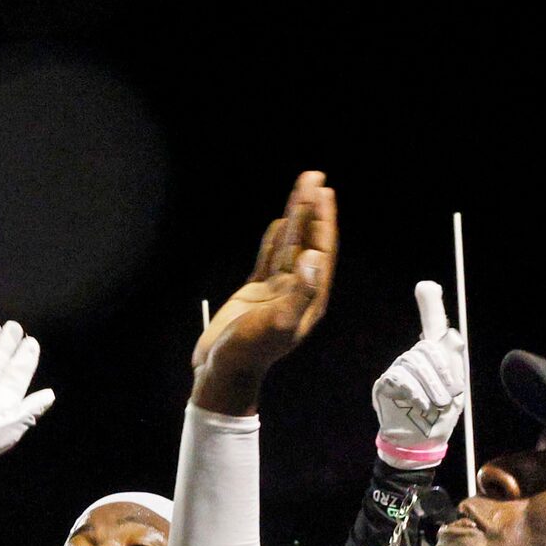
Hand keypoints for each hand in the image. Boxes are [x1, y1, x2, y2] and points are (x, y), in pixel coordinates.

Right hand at [192, 171, 336, 417]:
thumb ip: (299, 292)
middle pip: (307, 240)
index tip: (323, 192)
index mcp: (309, 296)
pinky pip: (269, 257)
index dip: (322, 220)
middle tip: (314, 177)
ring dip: (295, 216)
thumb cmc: (249, 351)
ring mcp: (277, 290)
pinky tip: (279, 222)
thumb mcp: (278, 324)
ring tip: (301, 188)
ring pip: (288, 244)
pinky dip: (275, 238)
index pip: (320, 250)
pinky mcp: (256, 292)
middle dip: (311, 209)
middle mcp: (297, 289)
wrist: (222, 369)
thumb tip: (312, 257)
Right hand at [371, 280, 465, 469]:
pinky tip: (418, 404)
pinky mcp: (385, 384)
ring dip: (430, 386)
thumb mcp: (456, 390)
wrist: (420, 442)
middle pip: (427, 348)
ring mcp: (398, 370)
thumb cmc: (440, 416)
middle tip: (448, 395)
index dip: (431, 305)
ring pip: (414, 363)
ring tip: (434, 405)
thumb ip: (454, 362)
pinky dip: (413, 390)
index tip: (427, 285)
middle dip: (442, 372)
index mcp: (434, 358)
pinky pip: (399, 376)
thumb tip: (452, 334)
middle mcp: (414, 359)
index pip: (433, 326)